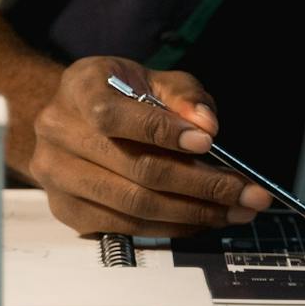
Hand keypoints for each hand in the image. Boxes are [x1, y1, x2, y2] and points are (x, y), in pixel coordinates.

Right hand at [27, 56, 273, 236]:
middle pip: (134, 169)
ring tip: (235, 210)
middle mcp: (59, 133)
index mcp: (79, 88)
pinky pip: (126, 227)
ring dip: (193, 213)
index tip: (208, 143)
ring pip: (133, 205)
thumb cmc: (121, 93)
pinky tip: (203, 218)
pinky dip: (171, 226)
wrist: (74, 116)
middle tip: (246, 193)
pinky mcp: (67, 211)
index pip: (114, 116)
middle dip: (200, 184)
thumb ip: (184, 95)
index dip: (163, 132)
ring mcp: (58, 176)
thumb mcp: (153, 78)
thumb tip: (207, 126)